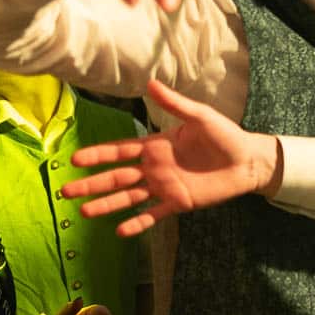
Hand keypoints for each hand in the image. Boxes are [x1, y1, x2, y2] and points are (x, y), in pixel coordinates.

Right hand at [64, 79, 282, 236]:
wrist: (248, 160)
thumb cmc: (226, 135)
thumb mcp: (201, 116)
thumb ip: (175, 104)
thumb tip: (151, 83)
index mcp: (156, 145)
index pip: (120, 150)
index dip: (98, 155)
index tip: (75, 160)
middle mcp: (155, 167)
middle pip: (117, 176)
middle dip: (91, 184)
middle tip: (65, 191)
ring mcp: (164, 187)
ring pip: (129, 197)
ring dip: (107, 204)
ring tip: (84, 213)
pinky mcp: (179, 203)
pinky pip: (154, 215)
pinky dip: (138, 222)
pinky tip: (120, 231)